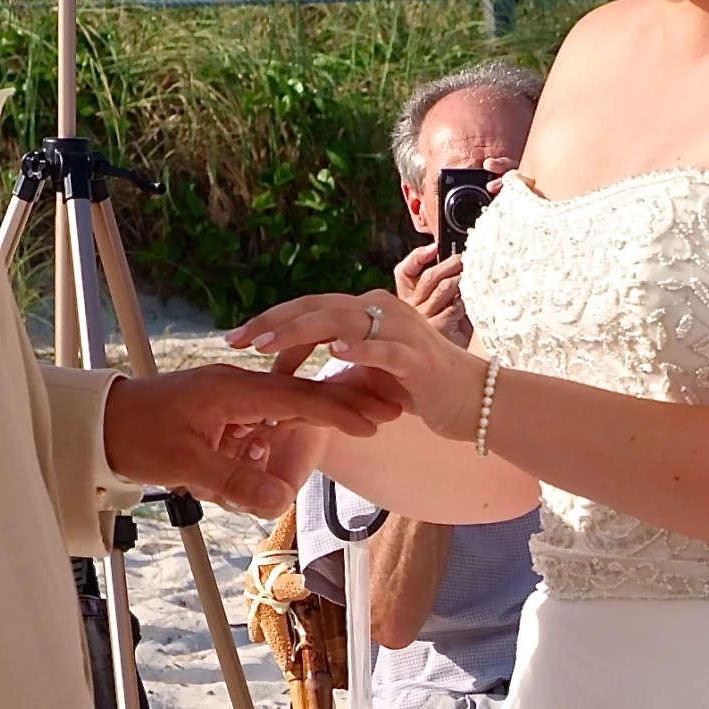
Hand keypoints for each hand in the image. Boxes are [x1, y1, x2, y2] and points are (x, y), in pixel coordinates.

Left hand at [101, 365, 403, 517]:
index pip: (298, 399)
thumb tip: (281, 500)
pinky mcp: (218, 415)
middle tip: (384, 414)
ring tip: (258, 475)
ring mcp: (228, 400)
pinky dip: (255, 454)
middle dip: (339, 410)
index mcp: (233, 391)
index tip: (374, 419)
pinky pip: (252, 433)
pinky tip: (233, 480)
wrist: (96, 424)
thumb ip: (235, 482)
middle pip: (299, 401)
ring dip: (279, 450)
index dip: (339, 410)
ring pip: (274, 423)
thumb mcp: (186, 465)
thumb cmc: (135, 434)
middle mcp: (236, 388)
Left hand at [229, 291, 486, 440]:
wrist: (472, 401)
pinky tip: (333, 352)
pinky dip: (359, 348)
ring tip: (267, 344)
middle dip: (273, 322)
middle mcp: (380, 311)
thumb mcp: (366, 379)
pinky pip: (383, 349)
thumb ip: (334, 374)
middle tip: (236, 339)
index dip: (272, 321)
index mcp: (365, 312)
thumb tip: (292, 383)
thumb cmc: (418, 389)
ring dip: (300, 331)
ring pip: (342, 320)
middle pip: (317, 307)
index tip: (237, 338)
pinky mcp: (416, 357)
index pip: (309, 309)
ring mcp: (399, 330)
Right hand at [395, 244, 471, 345]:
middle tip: (463, 258)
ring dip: (460, 279)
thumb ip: (444, 288)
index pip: (404, 272)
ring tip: (471, 275)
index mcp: (407, 301)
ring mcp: (424, 319)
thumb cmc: (449, 338)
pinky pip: (455, 306)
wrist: (449, 371)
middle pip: (429, 276)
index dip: (417, 258)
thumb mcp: (444, 308)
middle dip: (449, 263)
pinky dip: (465, 301)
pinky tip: (471, 303)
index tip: (433, 248)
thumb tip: (458, 262)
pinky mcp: (438, 328)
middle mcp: (413, 308)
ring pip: (443, 287)